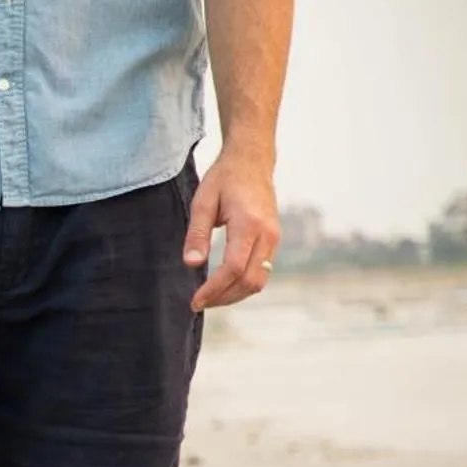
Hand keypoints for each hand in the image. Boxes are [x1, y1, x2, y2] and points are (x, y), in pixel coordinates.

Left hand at [185, 150, 279, 311]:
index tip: (195, 301)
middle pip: (250, 281)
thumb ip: (197, 234)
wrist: (252, 162)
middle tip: (198, 304)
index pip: (234, 268)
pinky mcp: (273, 241)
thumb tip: (192, 264)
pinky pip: (262, 272)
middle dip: (223, 298)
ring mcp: (274, 238)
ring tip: (209, 299)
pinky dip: (243, 285)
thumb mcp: (203, 202)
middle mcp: (268, 234)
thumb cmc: (224, 179)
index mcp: (249, 224)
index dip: (214, 289)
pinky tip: (223, 286)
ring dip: (234, 295)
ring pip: (259, 280)